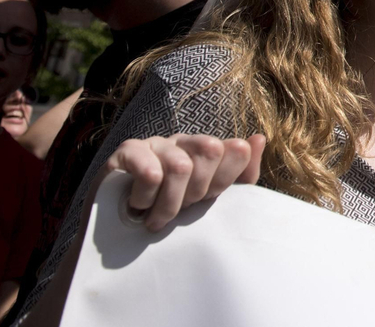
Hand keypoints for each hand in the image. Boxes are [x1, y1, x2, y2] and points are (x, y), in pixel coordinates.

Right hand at [105, 133, 264, 231]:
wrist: (116, 236)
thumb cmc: (167, 214)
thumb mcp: (208, 201)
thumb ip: (240, 176)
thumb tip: (258, 139)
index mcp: (207, 150)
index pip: (235, 151)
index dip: (221, 183)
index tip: (203, 203)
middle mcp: (183, 141)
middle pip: (210, 152)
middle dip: (195, 194)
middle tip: (177, 213)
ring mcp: (155, 143)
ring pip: (180, 167)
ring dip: (167, 205)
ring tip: (154, 219)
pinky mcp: (127, 152)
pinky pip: (150, 172)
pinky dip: (146, 197)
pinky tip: (137, 206)